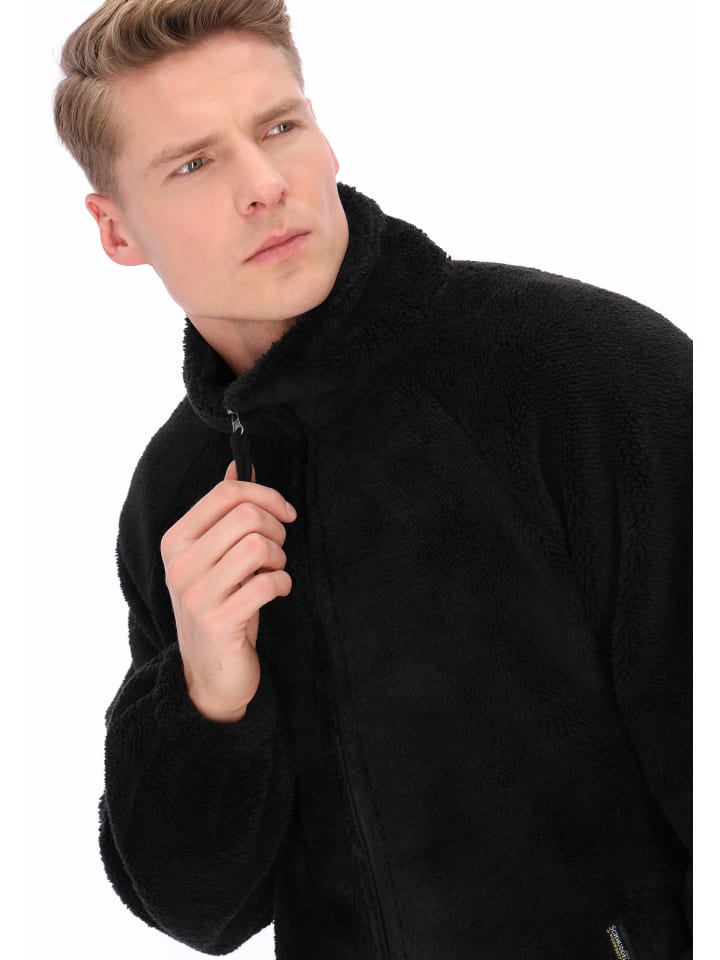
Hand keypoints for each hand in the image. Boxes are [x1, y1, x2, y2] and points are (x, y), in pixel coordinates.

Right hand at [160, 461, 296, 721]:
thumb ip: (225, 512)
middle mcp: (180, 564)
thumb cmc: (219, 605)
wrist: (209, 673)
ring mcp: (196, 594)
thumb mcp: (216, 555)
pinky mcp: (219, 622)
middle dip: (276, 527)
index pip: (226, 493)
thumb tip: (239, 466)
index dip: (266, 495)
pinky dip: (282, 583)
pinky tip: (276, 591)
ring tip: (274, 571)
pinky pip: (267, 584)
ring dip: (279, 557)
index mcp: (176, 540)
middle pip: (246, 516)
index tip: (285, 512)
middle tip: (278, 549)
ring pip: (258, 547)